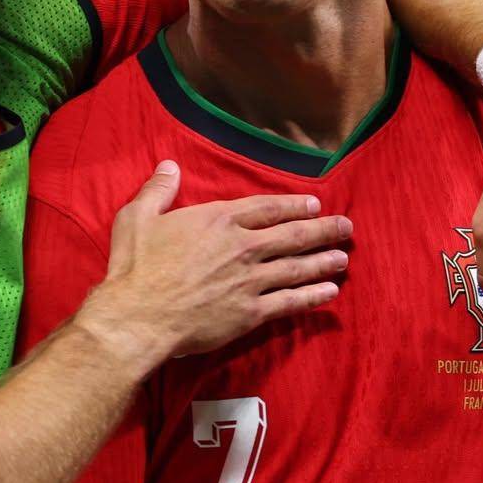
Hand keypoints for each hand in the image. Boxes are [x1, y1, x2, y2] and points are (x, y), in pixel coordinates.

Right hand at [78, 160, 350, 370]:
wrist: (139, 317)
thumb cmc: (135, 266)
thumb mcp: (138, 217)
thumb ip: (158, 190)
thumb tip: (169, 166)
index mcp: (219, 220)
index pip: (268, 208)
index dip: (294, 205)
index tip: (315, 204)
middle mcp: (242, 247)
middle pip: (293, 235)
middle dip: (323, 230)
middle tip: (346, 227)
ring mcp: (250, 281)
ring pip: (297, 267)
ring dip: (324, 261)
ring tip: (344, 257)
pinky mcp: (250, 312)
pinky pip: (290, 302)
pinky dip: (313, 296)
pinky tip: (330, 292)